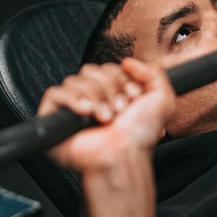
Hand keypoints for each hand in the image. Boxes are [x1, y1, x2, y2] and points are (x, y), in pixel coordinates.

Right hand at [37, 57, 175, 172]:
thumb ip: (154, 72)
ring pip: (74, 80)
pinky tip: (86, 112)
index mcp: (112, 95)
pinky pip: (55, 93)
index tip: (133, 96)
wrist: (124, 155)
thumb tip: (127, 61)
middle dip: (109, 88)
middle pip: (90, 71)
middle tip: (119, 110)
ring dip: (95, 97)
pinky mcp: (55, 118)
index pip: (107, 68)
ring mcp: (72, 109)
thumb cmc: (140, 136)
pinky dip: (72, 99)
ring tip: (104, 118)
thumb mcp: (162, 99)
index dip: (121, 78)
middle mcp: (92, 100)